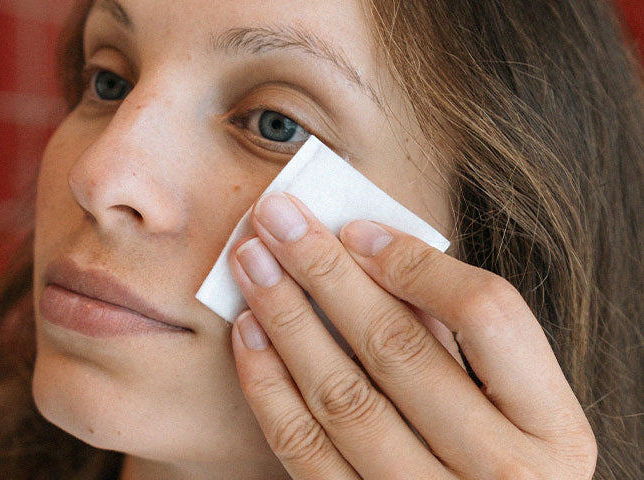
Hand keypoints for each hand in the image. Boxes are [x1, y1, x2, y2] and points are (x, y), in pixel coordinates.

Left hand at [228, 191, 596, 478]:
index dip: (414, 262)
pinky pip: (303, 449)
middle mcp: (501, 474)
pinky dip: (269, 385)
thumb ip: (463, 342)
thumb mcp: (516, 407)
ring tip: (252, 264)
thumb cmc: (497, 461)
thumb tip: (373, 254)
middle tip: (276, 217)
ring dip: (287, 319)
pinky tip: (250, 332)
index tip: (354, 227)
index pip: (487, 315)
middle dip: (327, 272)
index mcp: (553, 431)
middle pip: (398, 348)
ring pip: (342, 397)